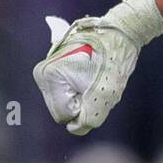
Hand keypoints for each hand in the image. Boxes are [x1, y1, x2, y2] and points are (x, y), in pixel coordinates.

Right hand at [32, 14, 140, 135]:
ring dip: (84, 97)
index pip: (63, 115)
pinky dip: (82, 90)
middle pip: (62, 109)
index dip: (84, 109)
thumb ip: (89, 119)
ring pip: (66, 102)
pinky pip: (69, 93)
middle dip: (83, 103)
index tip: (95, 88)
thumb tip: (75, 128)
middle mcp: (43, 73)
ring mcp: (48, 70)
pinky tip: (91, 75)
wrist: (119, 33)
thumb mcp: (106, 95)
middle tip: (97, 82)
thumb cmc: (113, 60)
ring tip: (95, 77)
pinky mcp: (56, 70)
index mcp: (50, 77)